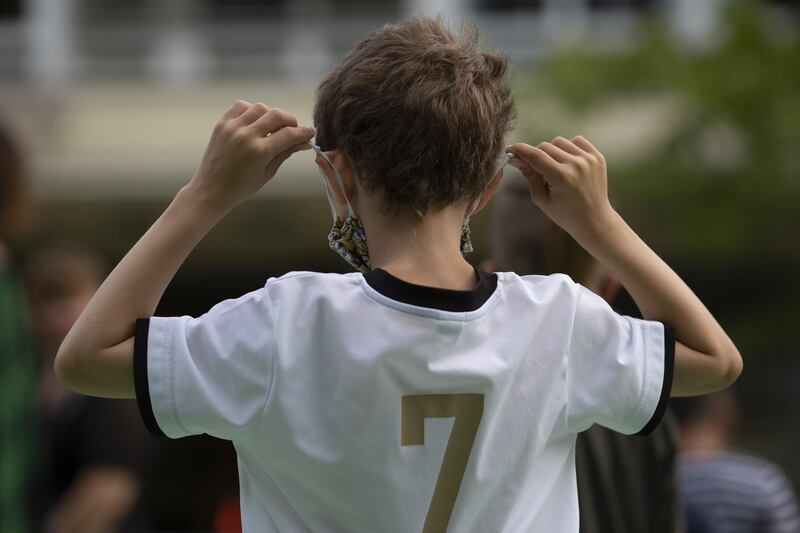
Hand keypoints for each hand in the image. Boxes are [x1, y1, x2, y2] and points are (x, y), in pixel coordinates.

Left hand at [187, 100, 314, 211]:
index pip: (289, 134)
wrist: (211, 190)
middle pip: (277, 115)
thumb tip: (303, 142)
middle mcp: (246, 135)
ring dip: (271, 115)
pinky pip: (241, 106)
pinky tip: (255, 122)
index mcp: (259, 151)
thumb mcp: (267, 173)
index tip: (309, 133)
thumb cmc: (241, 188)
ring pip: (260, 107)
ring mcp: (232, 127)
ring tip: (272, 127)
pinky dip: (252, 110)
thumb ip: (285, 153)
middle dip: (290, 121)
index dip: (303, 132)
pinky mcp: (222, 124)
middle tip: (293, 130)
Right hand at [506, 136, 615, 242]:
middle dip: (536, 156)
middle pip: (545, 146)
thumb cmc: (565, 214)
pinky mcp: (597, 157)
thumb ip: (529, 176)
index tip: (510, 150)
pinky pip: (576, 141)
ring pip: (559, 141)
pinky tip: (568, 162)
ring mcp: (589, 159)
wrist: (595, 221)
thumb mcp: (541, 199)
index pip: (535, 155)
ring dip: (552, 151)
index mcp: (562, 178)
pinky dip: (568, 148)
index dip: (519, 150)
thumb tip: (515, 158)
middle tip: (539, 172)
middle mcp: (577, 165)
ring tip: (556, 169)